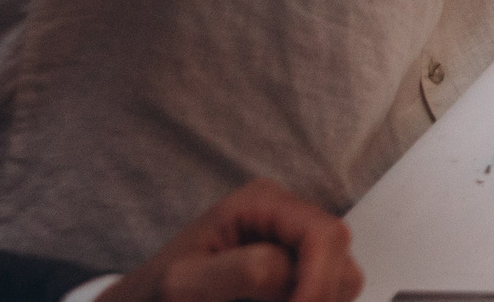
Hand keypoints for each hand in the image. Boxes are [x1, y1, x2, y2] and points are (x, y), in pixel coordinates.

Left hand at [99, 179, 360, 301]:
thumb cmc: (152, 297)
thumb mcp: (185, 284)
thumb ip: (246, 271)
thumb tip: (294, 271)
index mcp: (264, 202)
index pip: (326, 236)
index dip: (319, 283)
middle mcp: (288, 217)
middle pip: (342, 261)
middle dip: (317, 296)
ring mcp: (294, 247)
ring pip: (341, 284)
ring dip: (311, 301)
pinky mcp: (295, 275)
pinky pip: (325, 295)